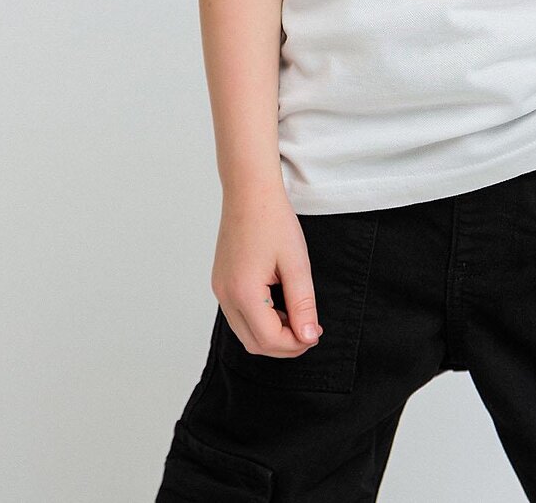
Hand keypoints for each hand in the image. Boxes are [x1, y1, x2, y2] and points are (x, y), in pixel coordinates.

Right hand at [212, 185, 324, 356]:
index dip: (296, 344)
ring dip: (271, 333)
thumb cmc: (273, 220)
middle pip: (254, 343)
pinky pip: (239, 315)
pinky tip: (279, 303)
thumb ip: (303, 304)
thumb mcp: (296, 263)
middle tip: (310, 330)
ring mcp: (220, 289)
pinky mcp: (221, 282)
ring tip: (297, 315)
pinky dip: (260, 319)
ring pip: (245, 332)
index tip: (316, 333)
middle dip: (284, 345)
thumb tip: (309, 337)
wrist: (250, 191)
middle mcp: (225, 295)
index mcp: (243, 292)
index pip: (269, 339)